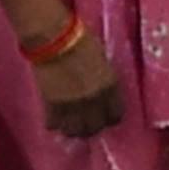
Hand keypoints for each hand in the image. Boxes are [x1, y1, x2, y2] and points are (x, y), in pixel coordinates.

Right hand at [31, 20, 126, 138]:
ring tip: (68, 124)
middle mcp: (95, 100)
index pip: (116, 115)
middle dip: (91, 126)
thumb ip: (103, 80)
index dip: (108, 117)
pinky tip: (53, 119)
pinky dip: (53, 123)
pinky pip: (54, 124)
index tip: (103, 116)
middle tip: (84, 123)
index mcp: (111, 86)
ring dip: (72, 129)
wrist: (54, 39)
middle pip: (95, 127)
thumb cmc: (79, 40)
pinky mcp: (53, 105)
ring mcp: (74, 105)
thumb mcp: (101, 61)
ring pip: (75, 131)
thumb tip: (101, 92)